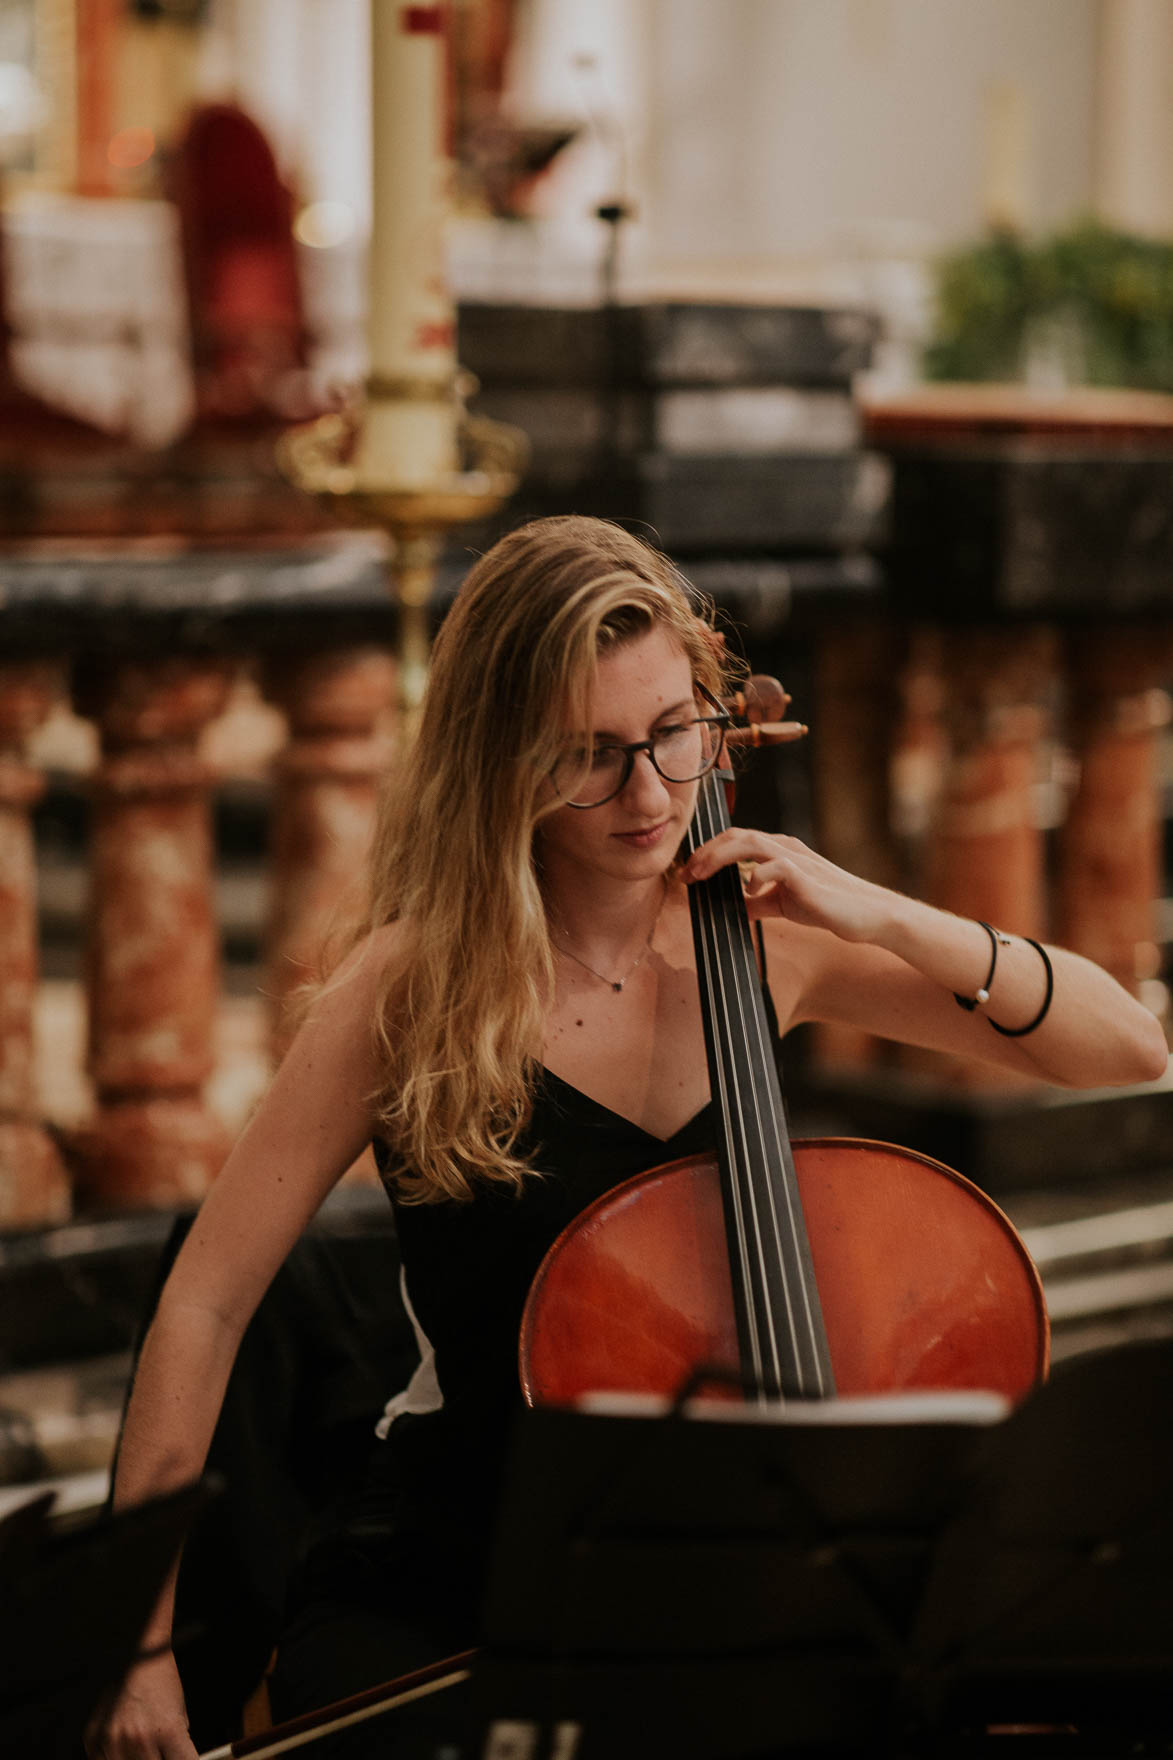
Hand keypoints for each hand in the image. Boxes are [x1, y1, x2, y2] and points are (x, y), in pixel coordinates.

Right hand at [86, 1650, 196, 1759]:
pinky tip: (122, 1743)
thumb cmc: (162, 1684)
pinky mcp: (93, 1738)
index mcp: (168, 1730)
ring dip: (136, 1758)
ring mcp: (114, 1740)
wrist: (136, 1655)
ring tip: (141, 1741)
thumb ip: (177, 1749)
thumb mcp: (181, 1715)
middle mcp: (141, 1738)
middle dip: (158, 1758)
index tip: (180, 1756)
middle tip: (157, 1748)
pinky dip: (115, 1757)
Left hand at [683, 829, 892, 944]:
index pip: (736, 840)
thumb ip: (757, 902)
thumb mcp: (782, 904)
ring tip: (701, 876)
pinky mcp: (807, 876)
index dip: (708, 852)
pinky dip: (756, 876)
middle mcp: (785, 848)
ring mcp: (797, 859)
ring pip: (751, 842)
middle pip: (737, 835)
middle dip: (706, 852)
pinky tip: (748, 892)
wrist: (867, 915)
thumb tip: (730, 906)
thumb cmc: (828, 906)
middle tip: (686, 873)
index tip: (688, 872)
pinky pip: (776, 866)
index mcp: (779, 851)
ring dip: (720, 857)